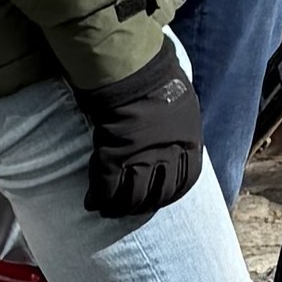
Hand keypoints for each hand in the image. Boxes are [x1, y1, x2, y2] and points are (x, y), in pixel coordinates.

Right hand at [74, 36, 207, 218]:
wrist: (135, 71)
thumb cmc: (160, 80)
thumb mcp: (184, 106)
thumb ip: (181, 128)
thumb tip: (179, 138)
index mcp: (189, 145)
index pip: (184, 182)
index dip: (169, 195)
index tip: (158, 199)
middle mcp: (169, 157)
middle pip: (158, 194)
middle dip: (144, 206)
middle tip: (131, 210)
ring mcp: (141, 158)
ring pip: (132, 196)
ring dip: (120, 207)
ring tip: (110, 211)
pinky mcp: (115, 156)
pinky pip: (106, 186)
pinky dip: (98, 197)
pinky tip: (92, 203)